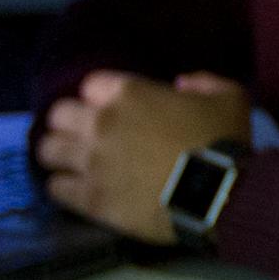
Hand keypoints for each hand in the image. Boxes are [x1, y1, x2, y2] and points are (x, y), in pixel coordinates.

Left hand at [35, 70, 253, 242]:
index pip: (91, 84)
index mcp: (130, 94)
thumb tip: (180, 84)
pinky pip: (56, 187)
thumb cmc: (223, 142)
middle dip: (71, 121)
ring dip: (61, 153)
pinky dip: (64, 185)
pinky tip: (77, 187)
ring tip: (75, 161)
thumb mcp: (230, 97)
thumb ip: (203, 82)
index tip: (116, 107)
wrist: (218, 194)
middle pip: (59, 114)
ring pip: (48, 150)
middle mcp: (101, 123)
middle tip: (88, 133)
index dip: (103, 95)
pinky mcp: (90, 197)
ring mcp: (91, 161)